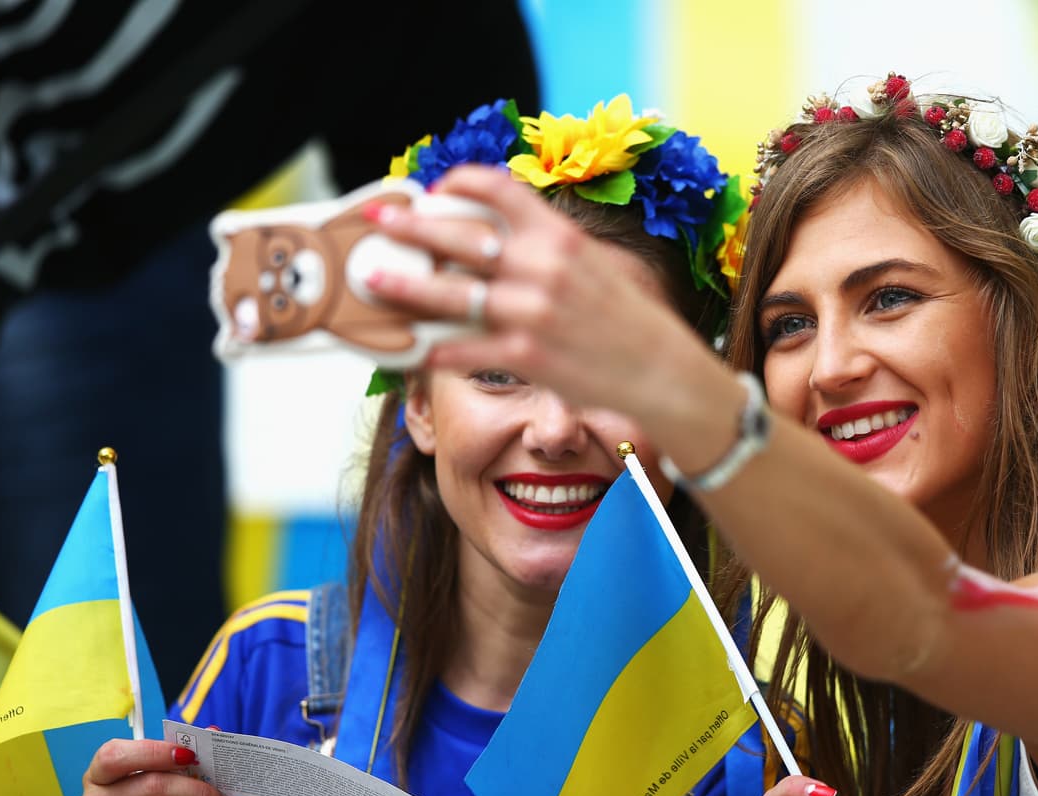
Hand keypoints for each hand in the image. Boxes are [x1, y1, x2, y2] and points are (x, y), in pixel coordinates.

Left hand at [365, 165, 722, 422]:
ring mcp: (533, 312)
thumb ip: (550, 248)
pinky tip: (413, 346)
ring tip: (374, 279)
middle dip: (412, 226)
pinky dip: (435, 347)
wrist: (663, 371)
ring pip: (452, 293)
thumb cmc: (629, 320)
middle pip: (462, 236)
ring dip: (406, 285)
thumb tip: (502, 240)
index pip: (500, 188)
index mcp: (561, 235)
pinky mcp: (527, 356)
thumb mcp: (597, 265)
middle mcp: (545, 266)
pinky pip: (465, 348)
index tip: (435, 189)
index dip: (460, 182)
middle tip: (378, 220)